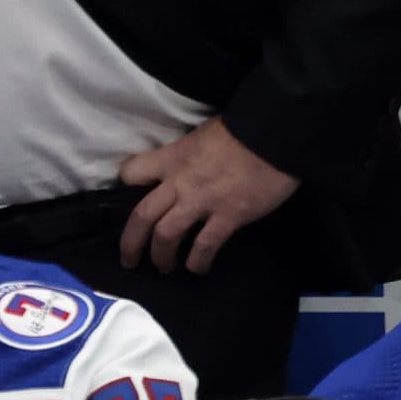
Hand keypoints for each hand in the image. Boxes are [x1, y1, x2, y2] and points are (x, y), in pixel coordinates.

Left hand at [117, 117, 300, 274]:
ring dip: (161, 256)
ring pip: (167, 235)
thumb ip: (187, 155)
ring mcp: (202, 202)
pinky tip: (196, 268)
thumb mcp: (199, 136)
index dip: (127, 185)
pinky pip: (205, 245)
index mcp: (170, 158)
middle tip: (128, 259)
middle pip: (142, 216)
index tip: (128, 198)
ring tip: (163, 267)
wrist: (274, 137)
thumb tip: (185, 167)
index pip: (132, 173)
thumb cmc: (239, 131)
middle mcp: (179, 183)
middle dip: (131, 242)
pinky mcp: (228, 217)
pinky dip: (198, 260)